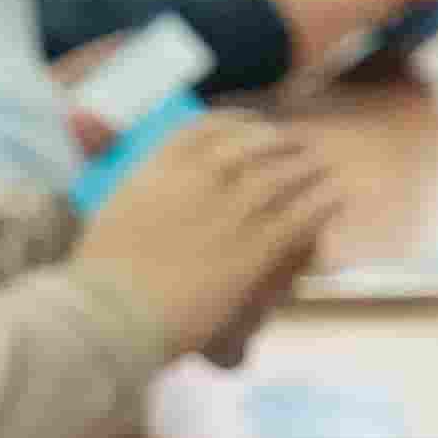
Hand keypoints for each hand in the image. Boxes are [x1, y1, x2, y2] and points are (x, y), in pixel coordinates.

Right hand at [72, 115, 346, 366]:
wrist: (113, 314)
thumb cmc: (100, 279)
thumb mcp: (109, 214)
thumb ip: (133, 192)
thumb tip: (121, 165)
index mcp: (158, 167)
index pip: (205, 129)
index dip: (236, 123)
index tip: (251, 126)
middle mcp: (198, 178)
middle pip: (251, 145)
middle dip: (278, 141)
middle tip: (297, 144)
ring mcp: (230, 211)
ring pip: (283, 175)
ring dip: (308, 167)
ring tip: (324, 166)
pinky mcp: (255, 247)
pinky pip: (301, 215)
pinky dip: (323, 203)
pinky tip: (337, 198)